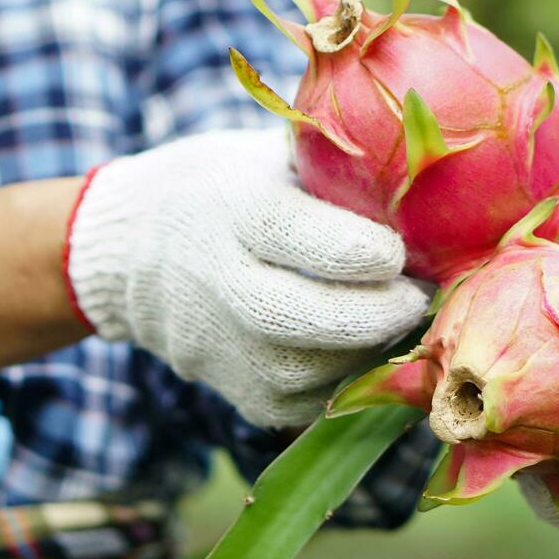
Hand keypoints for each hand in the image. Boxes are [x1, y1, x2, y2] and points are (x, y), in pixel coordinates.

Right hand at [64, 129, 429, 427]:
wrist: (129, 251)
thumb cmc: (221, 189)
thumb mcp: (264, 155)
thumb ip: (333, 164)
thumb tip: (429, 171)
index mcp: (232, 207)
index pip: (300, 238)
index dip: (365, 251)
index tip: (401, 249)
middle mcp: (216, 279)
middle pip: (301, 317)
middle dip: (377, 314)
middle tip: (419, 298)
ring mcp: (217, 343)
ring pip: (306, 372)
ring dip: (367, 353)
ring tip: (398, 323)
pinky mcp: (229, 388)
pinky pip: (300, 403)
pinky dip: (341, 382)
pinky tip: (362, 351)